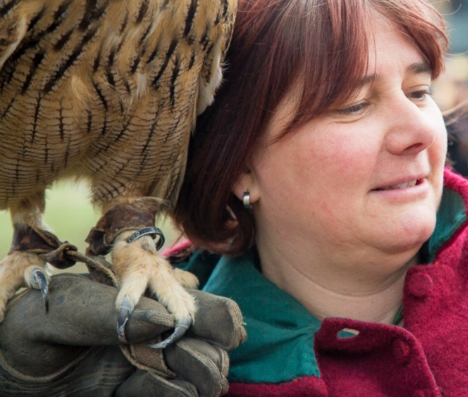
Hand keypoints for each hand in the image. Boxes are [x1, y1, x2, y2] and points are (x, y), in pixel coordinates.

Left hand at [0, 273, 245, 396]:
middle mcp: (146, 331)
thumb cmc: (21, 327)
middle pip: (202, 339)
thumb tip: (161, 320)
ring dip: (203, 375)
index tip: (226, 331)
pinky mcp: (125, 393)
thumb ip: (105, 313)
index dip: (217, 316)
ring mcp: (138, 364)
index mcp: (138, 300)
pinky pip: (165, 396)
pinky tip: (179, 392)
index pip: (190, 305)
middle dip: (212, 352)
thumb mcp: (56, 314)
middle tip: (207, 367)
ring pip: (192, 369)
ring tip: (199, 382)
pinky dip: (178, 395)